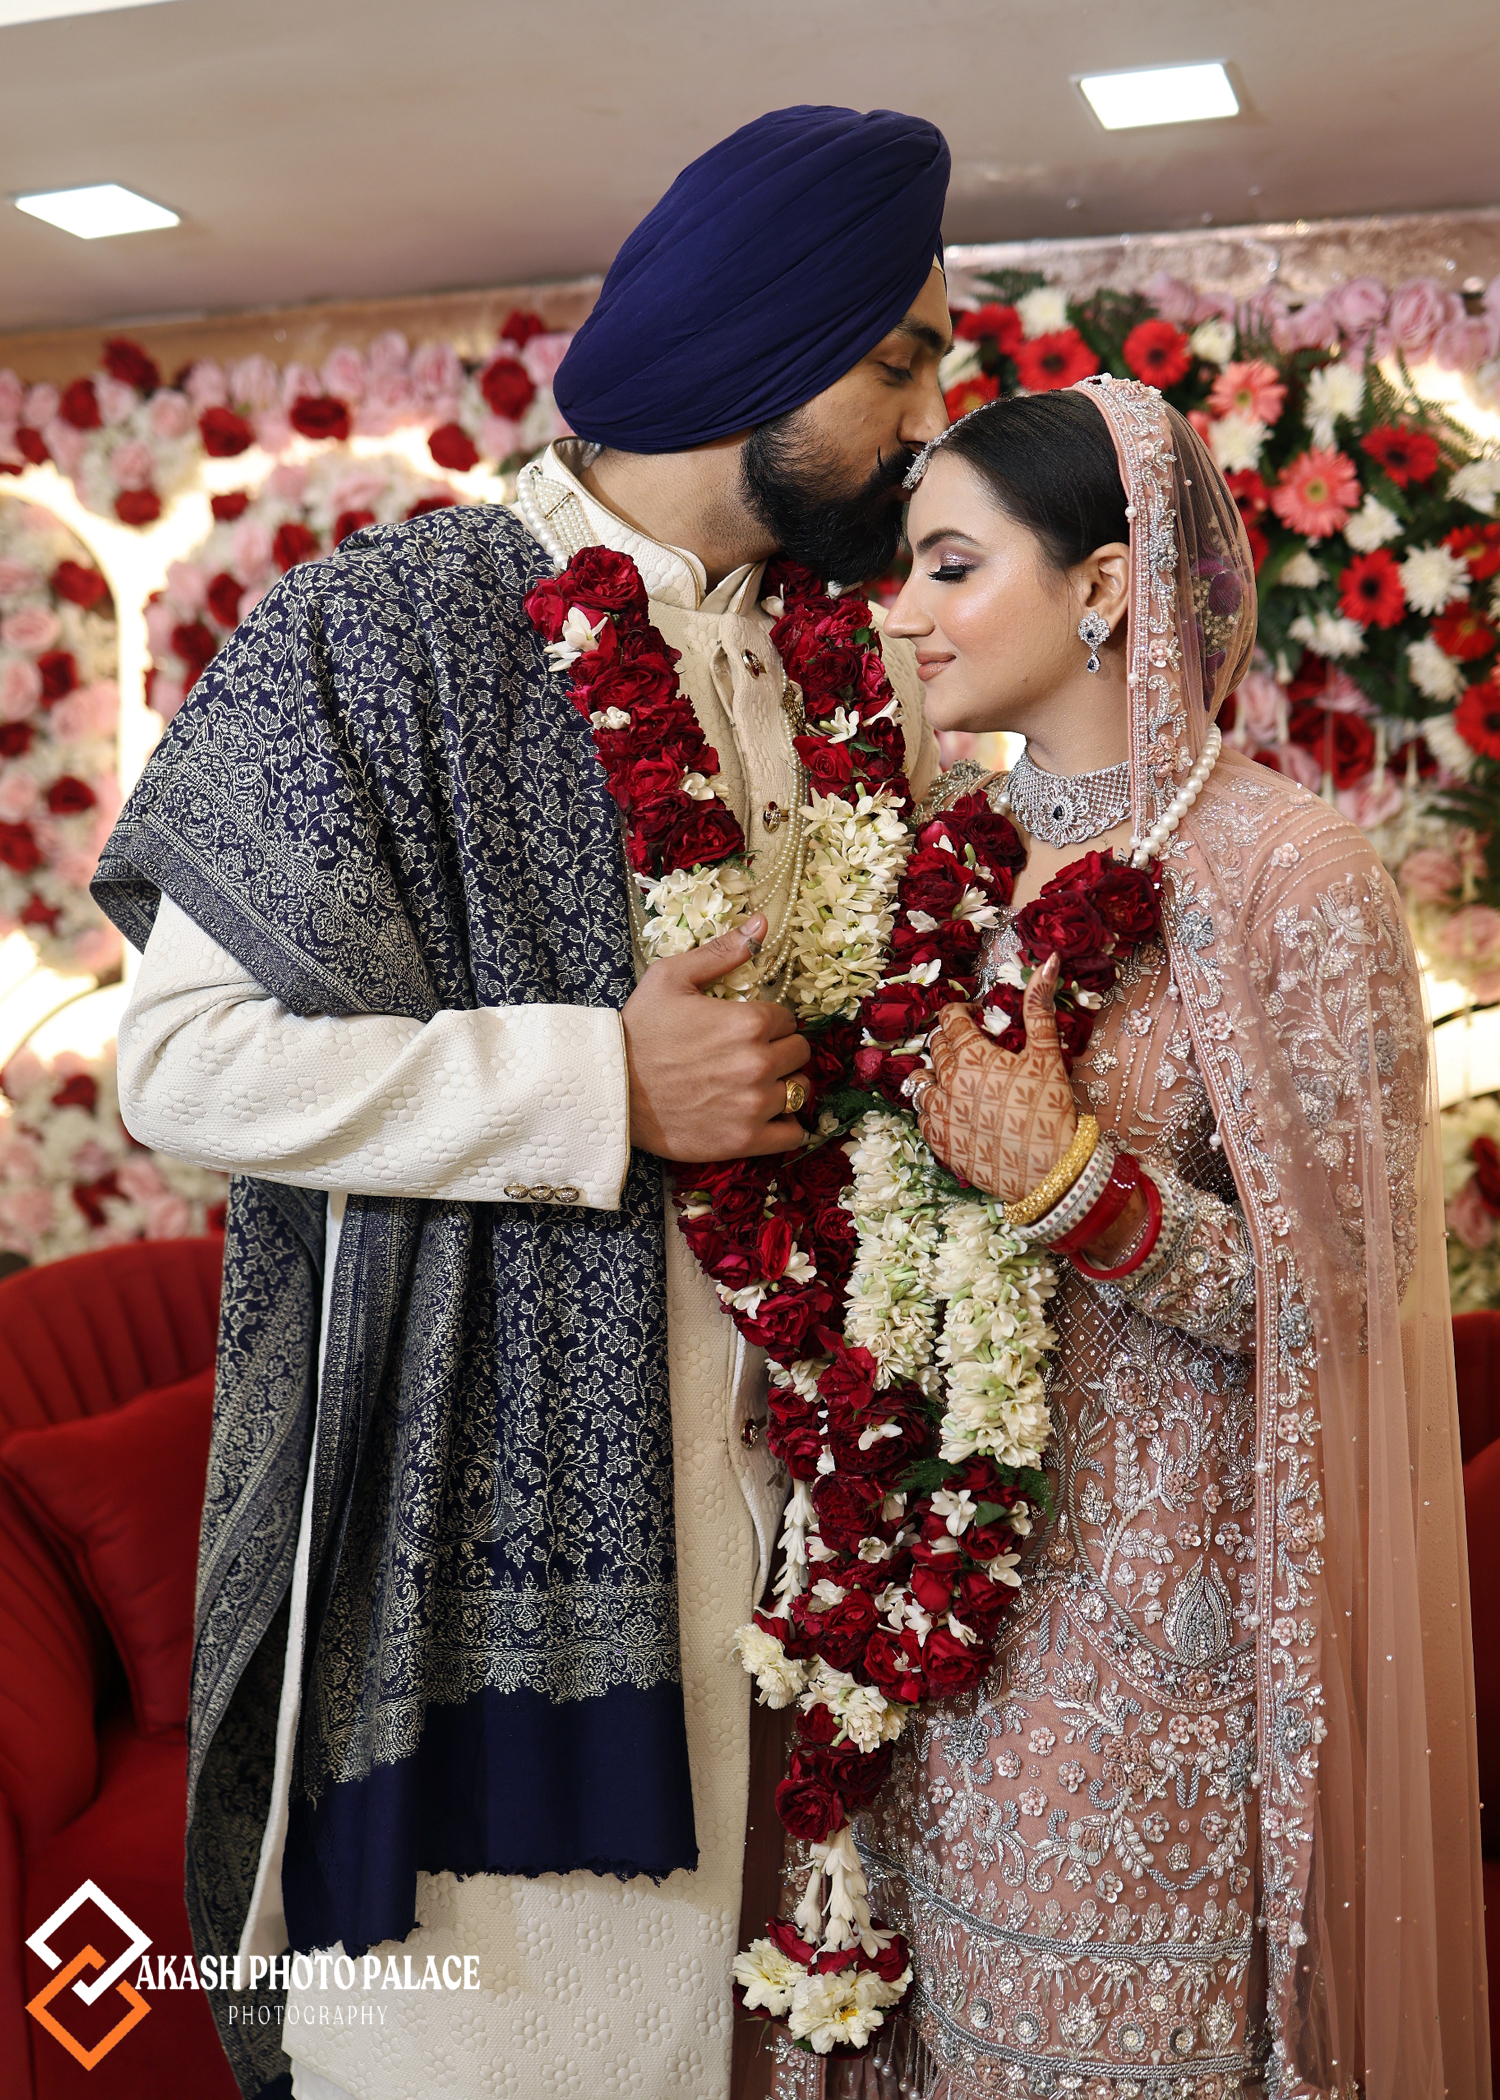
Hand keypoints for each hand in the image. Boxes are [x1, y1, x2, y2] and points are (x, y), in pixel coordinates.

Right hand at [622, 913, 811, 1159]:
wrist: (610, 1090)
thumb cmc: (639, 1031)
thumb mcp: (672, 978)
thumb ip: (722, 951)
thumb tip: (762, 923)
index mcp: (748, 1021)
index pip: (787, 1019)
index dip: (770, 1023)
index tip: (747, 1030)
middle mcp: (759, 1062)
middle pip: (799, 1053)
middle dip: (780, 1051)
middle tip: (751, 1056)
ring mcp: (754, 1104)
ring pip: (799, 1090)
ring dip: (784, 1086)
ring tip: (757, 1085)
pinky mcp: (745, 1139)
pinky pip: (792, 1135)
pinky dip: (786, 1126)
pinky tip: (768, 1117)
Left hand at [915, 954, 1077, 1202]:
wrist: (1047, 1171)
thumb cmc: (1049, 1110)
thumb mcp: (1047, 1054)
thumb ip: (1040, 1006)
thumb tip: (1050, 960)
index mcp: (970, 1055)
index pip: (950, 1018)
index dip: (962, 1011)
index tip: (975, 1016)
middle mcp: (946, 1082)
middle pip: (935, 1047)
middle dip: (951, 1040)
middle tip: (973, 1047)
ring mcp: (938, 1114)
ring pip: (920, 1081)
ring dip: (935, 1073)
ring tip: (959, 1077)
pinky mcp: (938, 1142)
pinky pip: (922, 1115)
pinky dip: (934, 1107)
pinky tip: (955, 1109)